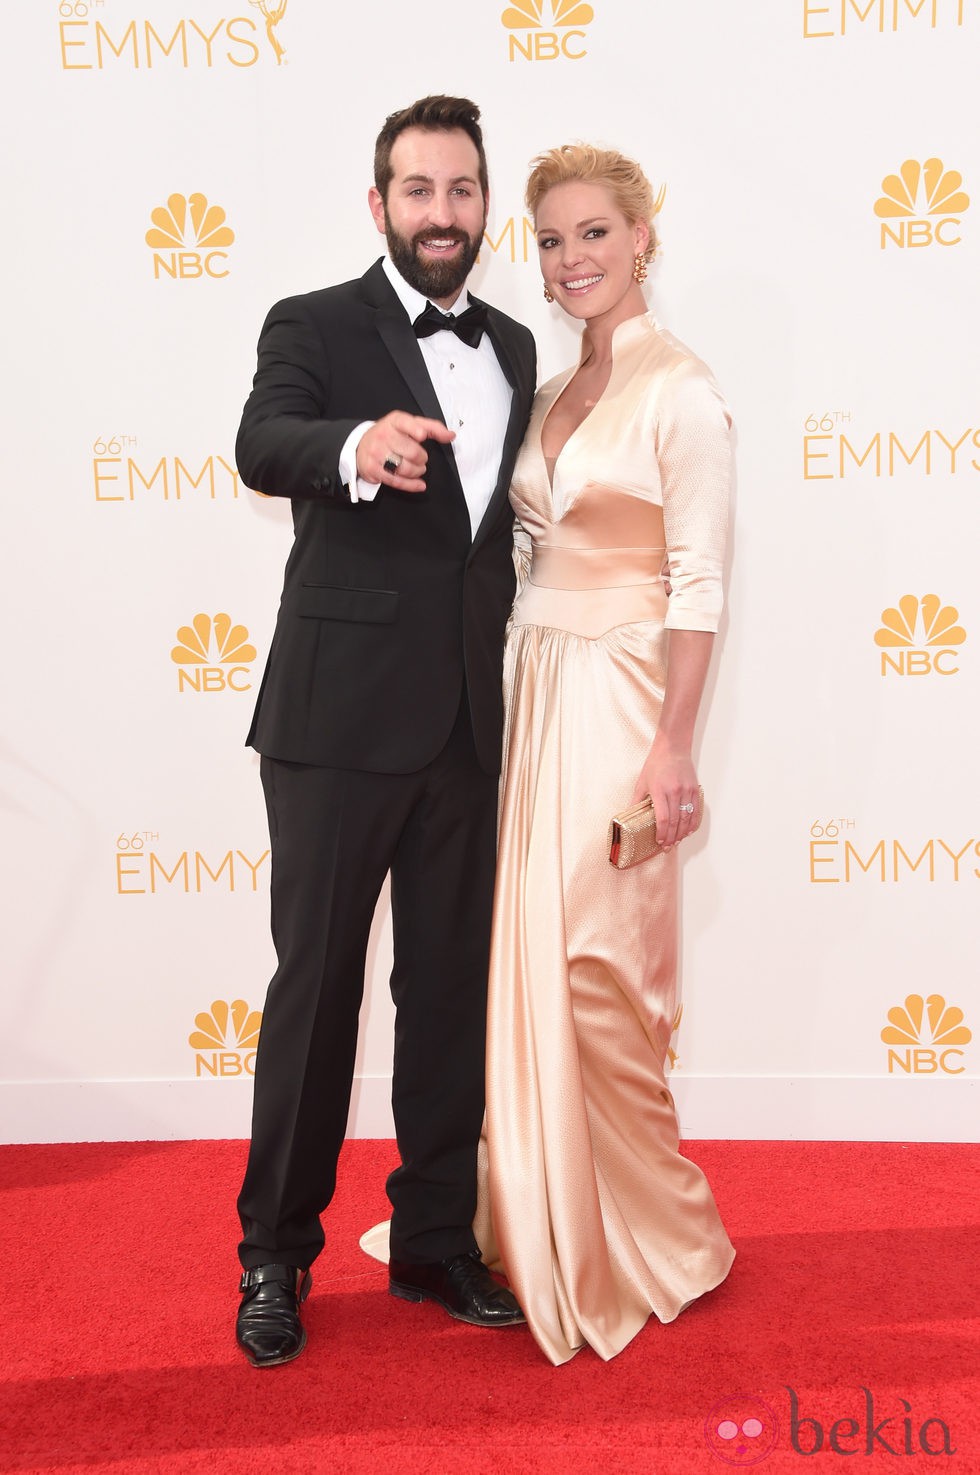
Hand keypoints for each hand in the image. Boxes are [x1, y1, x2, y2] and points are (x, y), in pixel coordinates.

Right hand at [356, 412, 454, 492]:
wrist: (361, 445)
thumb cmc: (390, 435)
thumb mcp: (408, 425)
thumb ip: (432, 428)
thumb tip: (450, 435)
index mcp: (394, 421)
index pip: (405, 423)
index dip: (415, 430)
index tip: (422, 435)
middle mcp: (384, 435)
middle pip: (412, 452)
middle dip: (422, 459)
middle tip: (420, 458)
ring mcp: (377, 453)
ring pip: (405, 468)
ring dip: (417, 471)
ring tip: (416, 468)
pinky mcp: (373, 469)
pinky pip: (396, 481)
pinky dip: (411, 485)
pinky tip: (419, 484)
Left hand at [631, 736, 699, 850]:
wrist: (673, 748)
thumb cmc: (656, 764)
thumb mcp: (642, 782)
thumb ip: (636, 800)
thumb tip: (628, 815)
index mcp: (660, 791)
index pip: (663, 818)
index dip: (662, 833)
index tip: (659, 842)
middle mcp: (675, 792)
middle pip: (676, 822)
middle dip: (672, 837)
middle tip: (668, 847)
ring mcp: (687, 791)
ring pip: (687, 818)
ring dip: (682, 833)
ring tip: (677, 842)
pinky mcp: (695, 789)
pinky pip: (696, 811)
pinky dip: (693, 823)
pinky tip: (688, 831)